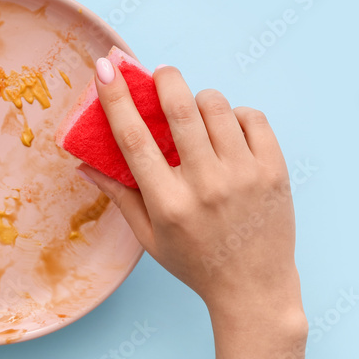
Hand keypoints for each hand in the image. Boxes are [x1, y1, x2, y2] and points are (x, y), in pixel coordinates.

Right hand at [80, 60, 302, 338]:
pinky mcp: (274, 170)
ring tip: (199, 116)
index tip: (105, 68)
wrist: (254, 289)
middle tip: (161, 72)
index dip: (117, 98)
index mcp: (168, 204)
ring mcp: (244, 176)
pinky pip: (252, 117)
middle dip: (166, 79)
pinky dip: (237, 115)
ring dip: (201, 100)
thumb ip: (119, 196)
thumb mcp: (150, 238)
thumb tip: (84, 164)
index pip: (135, 139)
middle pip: (181, 109)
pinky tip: (229, 131)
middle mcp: (206, 186)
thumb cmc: (196, 263)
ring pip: (217, 106)